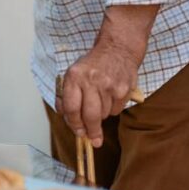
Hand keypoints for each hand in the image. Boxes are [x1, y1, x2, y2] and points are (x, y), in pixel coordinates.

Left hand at [57, 4, 155, 146]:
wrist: (118, 49)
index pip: (71, 107)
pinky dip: (112, 110)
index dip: (73, 123)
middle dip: (90, 131)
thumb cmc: (92, 65)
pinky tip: (110, 98)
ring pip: (104, 114)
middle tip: (92, 140)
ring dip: (101, 117)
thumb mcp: (72, 74)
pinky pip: (116, 110)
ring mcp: (109, 85)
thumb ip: (65, 94)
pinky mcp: (124, 89)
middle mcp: (91, 81)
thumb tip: (64, 116)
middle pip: (89, 116)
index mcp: (74, 76)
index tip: (78, 133)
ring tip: (99, 104)